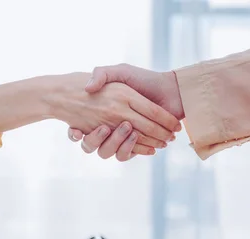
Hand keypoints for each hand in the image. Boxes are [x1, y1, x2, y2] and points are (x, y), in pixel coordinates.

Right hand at [67, 64, 183, 158]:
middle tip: (105, 127)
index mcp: (104, 111)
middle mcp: (111, 126)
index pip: (85, 126)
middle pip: (95, 142)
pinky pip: (124, 155)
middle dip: (100, 137)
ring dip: (117, 142)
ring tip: (128, 128)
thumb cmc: (145, 79)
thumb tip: (88, 88)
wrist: (170, 90)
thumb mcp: (120, 71)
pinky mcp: (134, 145)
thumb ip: (102, 74)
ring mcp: (122, 137)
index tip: (81, 126)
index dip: (79, 130)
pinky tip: (140, 143)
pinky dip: (131, 150)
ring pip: (109, 151)